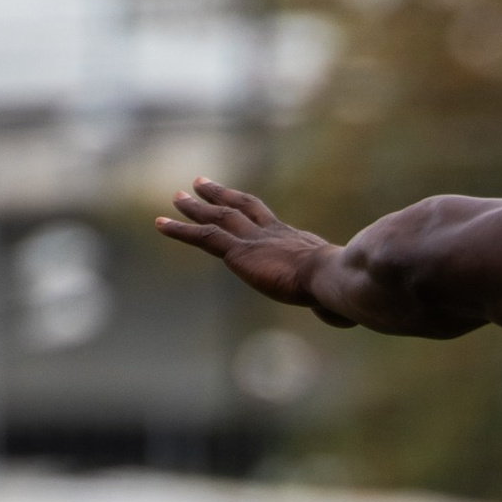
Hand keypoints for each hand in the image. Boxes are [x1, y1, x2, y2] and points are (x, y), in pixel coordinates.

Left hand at [157, 178, 351, 321]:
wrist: (331, 276)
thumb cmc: (341, 288)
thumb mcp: (336, 292)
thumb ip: (332, 303)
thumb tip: (341, 317)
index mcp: (294, 241)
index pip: (267, 219)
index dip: (249, 207)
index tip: (236, 199)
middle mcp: (271, 234)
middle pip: (240, 207)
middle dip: (218, 195)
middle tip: (199, 183)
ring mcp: (253, 241)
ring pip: (218, 217)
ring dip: (195, 207)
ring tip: (176, 196)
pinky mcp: (239, 253)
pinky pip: (203, 237)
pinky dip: (180, 230)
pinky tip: (159, 224)